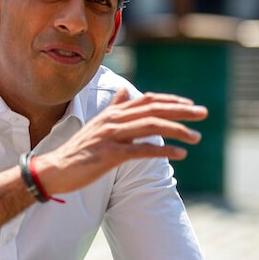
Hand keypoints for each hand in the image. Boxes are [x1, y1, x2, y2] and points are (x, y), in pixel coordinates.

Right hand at [36, 88, 207, 196]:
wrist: (55, 169)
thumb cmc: (78, 149)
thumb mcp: (96, 124)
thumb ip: (113, 108)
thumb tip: (124, 90)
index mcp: (111, 113)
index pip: (146, 100)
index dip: (170, 100)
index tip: (189, 104)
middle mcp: (112, 120)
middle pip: (152, 109)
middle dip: (181, 110)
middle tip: (203, 113)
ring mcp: (110, 136)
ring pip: (150, 126)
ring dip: (177, 130)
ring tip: (195, 137)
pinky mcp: (109, 154)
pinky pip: (141, 150)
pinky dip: (162, 150)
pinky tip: (179, 154)